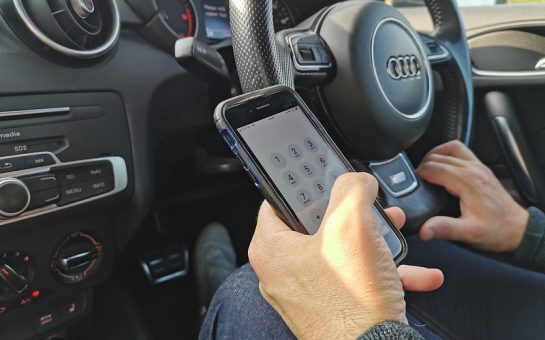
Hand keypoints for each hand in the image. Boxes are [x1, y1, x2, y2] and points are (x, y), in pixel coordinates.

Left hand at [249, 173, 442, 339]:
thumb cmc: (351, 299)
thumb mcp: (352, 224)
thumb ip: (352, 188)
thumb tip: (357, 180)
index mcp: (271, 249)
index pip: (276, 202)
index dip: (302, 186)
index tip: (323, 178)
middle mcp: (283, 273)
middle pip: (315, 226)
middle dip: (350, 215)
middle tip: (368, 207)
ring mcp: (306, 293)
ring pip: (341, 253)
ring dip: (374, 243)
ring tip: (396, 236)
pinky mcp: (331, 309)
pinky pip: (356, 280)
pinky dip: (384, 274)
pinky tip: (417, 274)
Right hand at [418, 140, 528, 251]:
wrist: (518, 229)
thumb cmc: (495, 231)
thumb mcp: (469, 233)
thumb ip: (445, 229)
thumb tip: (423, 230)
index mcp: (467, 182)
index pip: (434, 167)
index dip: (419, 175)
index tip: (413, 186)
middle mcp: (473, 169)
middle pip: (439, 156)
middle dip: (423, 166)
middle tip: (417, 181)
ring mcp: (479, 166)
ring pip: (451, 148)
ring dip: (436, 155)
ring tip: (427, 169)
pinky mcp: (482, 168)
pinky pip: (461, 151)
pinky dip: (448, 154)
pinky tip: (443, 167)